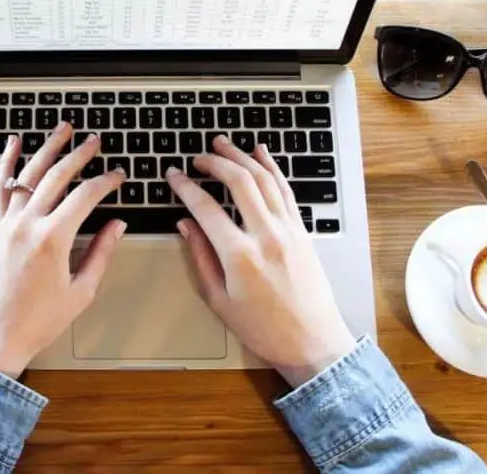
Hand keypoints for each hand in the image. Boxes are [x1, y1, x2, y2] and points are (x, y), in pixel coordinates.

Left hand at [0, 122, 126, 377]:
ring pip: (29, 174)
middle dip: (80, 155)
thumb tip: (117, 226)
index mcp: (53, 239)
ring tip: (63, 129)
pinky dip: (7, 163)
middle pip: (57, 176)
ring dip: (48, 148)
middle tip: (95, 141)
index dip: (106, 182)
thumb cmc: (36, 322)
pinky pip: (0, 188)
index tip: (119, 176)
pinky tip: (14, 144)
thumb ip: (100, 254)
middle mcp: (28, 224)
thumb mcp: (80, 292)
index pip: (86, 196)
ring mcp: (7, 224)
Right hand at [167, 135, 355, 386]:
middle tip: (198, 157)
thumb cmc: (264, 330)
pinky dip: (272, 168)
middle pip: (239, 182)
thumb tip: (185, 225)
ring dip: (242, 157)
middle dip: (215, 162)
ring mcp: (289, 230)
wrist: (313, 343)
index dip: (185, 188)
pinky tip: (261, 154)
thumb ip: (200, 257)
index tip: (174, 176)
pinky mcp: (302, 231)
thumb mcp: (219, 300)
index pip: (205, 208)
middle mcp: (267, 236)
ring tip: (224, 144)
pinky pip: (285, 190)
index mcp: (240, 256)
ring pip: (265, 179)